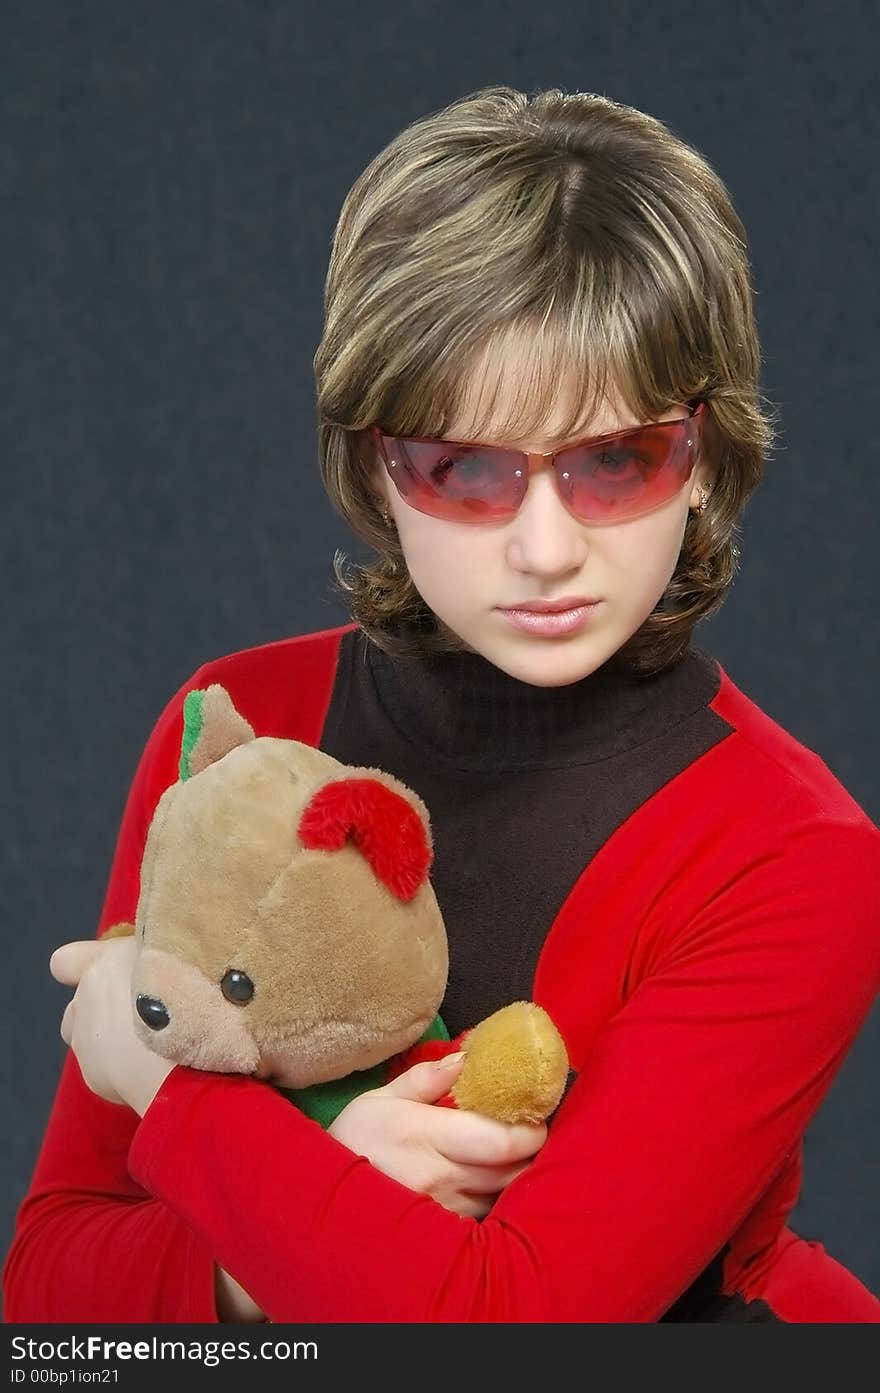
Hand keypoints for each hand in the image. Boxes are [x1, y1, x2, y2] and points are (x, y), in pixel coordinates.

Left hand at [50, 937, 173, 1115]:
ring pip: (86, 1038)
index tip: (108, 971)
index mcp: (102, 964)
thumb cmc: (183, 991)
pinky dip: (124, 1069)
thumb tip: (158, 951)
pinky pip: (104, 1069)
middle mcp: (84, 1000)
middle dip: (102, 1007)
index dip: (81, 965)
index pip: (65, 962)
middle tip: (141, 1010)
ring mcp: (85, 1042)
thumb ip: (154, 952)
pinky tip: (154, 1068)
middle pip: (79, 1004)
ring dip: (107, 1038)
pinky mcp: (94, 1078)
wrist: (181, 1050)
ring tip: (146, 1043)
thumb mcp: (173, 952)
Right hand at [328, 1054, 546, 1218]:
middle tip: (530, 1134)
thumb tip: (466, 1060)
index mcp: (426, 1136)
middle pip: (513, 1172)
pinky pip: (485, 1217)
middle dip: (530, 1154)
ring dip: (514, 1178)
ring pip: (503, 1197)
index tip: (535, 1118)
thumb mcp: (381, 1097)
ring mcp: (443, 1211)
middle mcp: (441, 1178)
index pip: (502, 1142)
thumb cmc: (354, 1139)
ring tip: (509, 1158)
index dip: (531, 1131)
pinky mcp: (442, 1233)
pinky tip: (488, 1185)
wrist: (319, 1195)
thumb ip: (426, 1078)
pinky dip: (495, 1200)